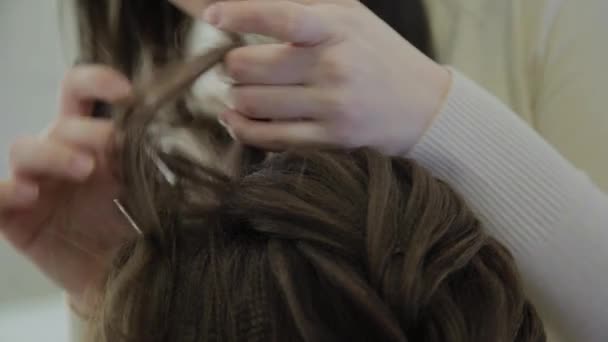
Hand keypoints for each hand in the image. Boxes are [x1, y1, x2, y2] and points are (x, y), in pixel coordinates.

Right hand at [0, 65, 132, 314]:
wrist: (120, 276)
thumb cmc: (135, 227)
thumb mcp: (149, 190)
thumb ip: (150, 161)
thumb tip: (174, 133)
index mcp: (92, 141)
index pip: (81, 95)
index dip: (96, 82)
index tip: (126, 91)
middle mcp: (61, 155)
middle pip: (60, 125)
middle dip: (86, 130)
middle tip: (113, 143)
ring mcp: (36, 184)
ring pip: (25, 150)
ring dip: (52, 154)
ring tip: (83, 169)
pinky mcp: (15, 218)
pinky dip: (4, 190)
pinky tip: (26, 195)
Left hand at [174, 0, 450, 154]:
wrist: (424, 106)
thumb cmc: (377, 54)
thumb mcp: (350, 16)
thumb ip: (303, 6)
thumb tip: (245, 3)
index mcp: (338, 27)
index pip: (282, 15)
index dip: (240, 14)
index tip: (212, 16)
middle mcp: (334, 65)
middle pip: (248, 65)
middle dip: (233, 65)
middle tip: (238, 65)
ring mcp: (333, 105)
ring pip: (250, 102)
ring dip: (235, 97)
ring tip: (242, 92)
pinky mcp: (331, 139)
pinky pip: (267, 137)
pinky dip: (242, 128)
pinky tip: (237, 119)